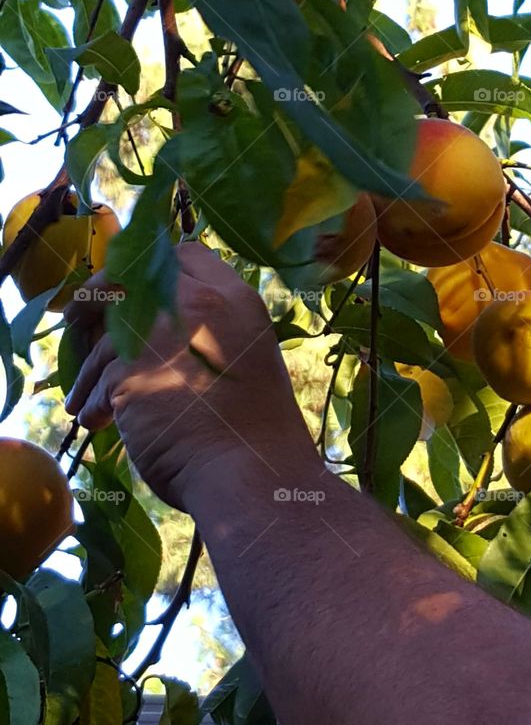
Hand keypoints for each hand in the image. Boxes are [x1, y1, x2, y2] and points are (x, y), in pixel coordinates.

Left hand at [65, 243, 308, 509]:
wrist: (249, 468)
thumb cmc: (258, 425)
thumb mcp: (251, 353)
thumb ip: (215, 327)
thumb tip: (174, 327)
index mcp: (234, 298)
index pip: (186, 256)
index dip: (153, 269)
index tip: (132, 288)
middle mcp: (195, 303)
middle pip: (131, 281)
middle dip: (97, 298)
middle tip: (77, 319)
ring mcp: (158, 334)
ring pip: (106, 339)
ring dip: (91, 370)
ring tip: (86, 400)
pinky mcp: (128, 371)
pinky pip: (98, 379)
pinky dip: (94, 401)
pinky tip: (97, 421)